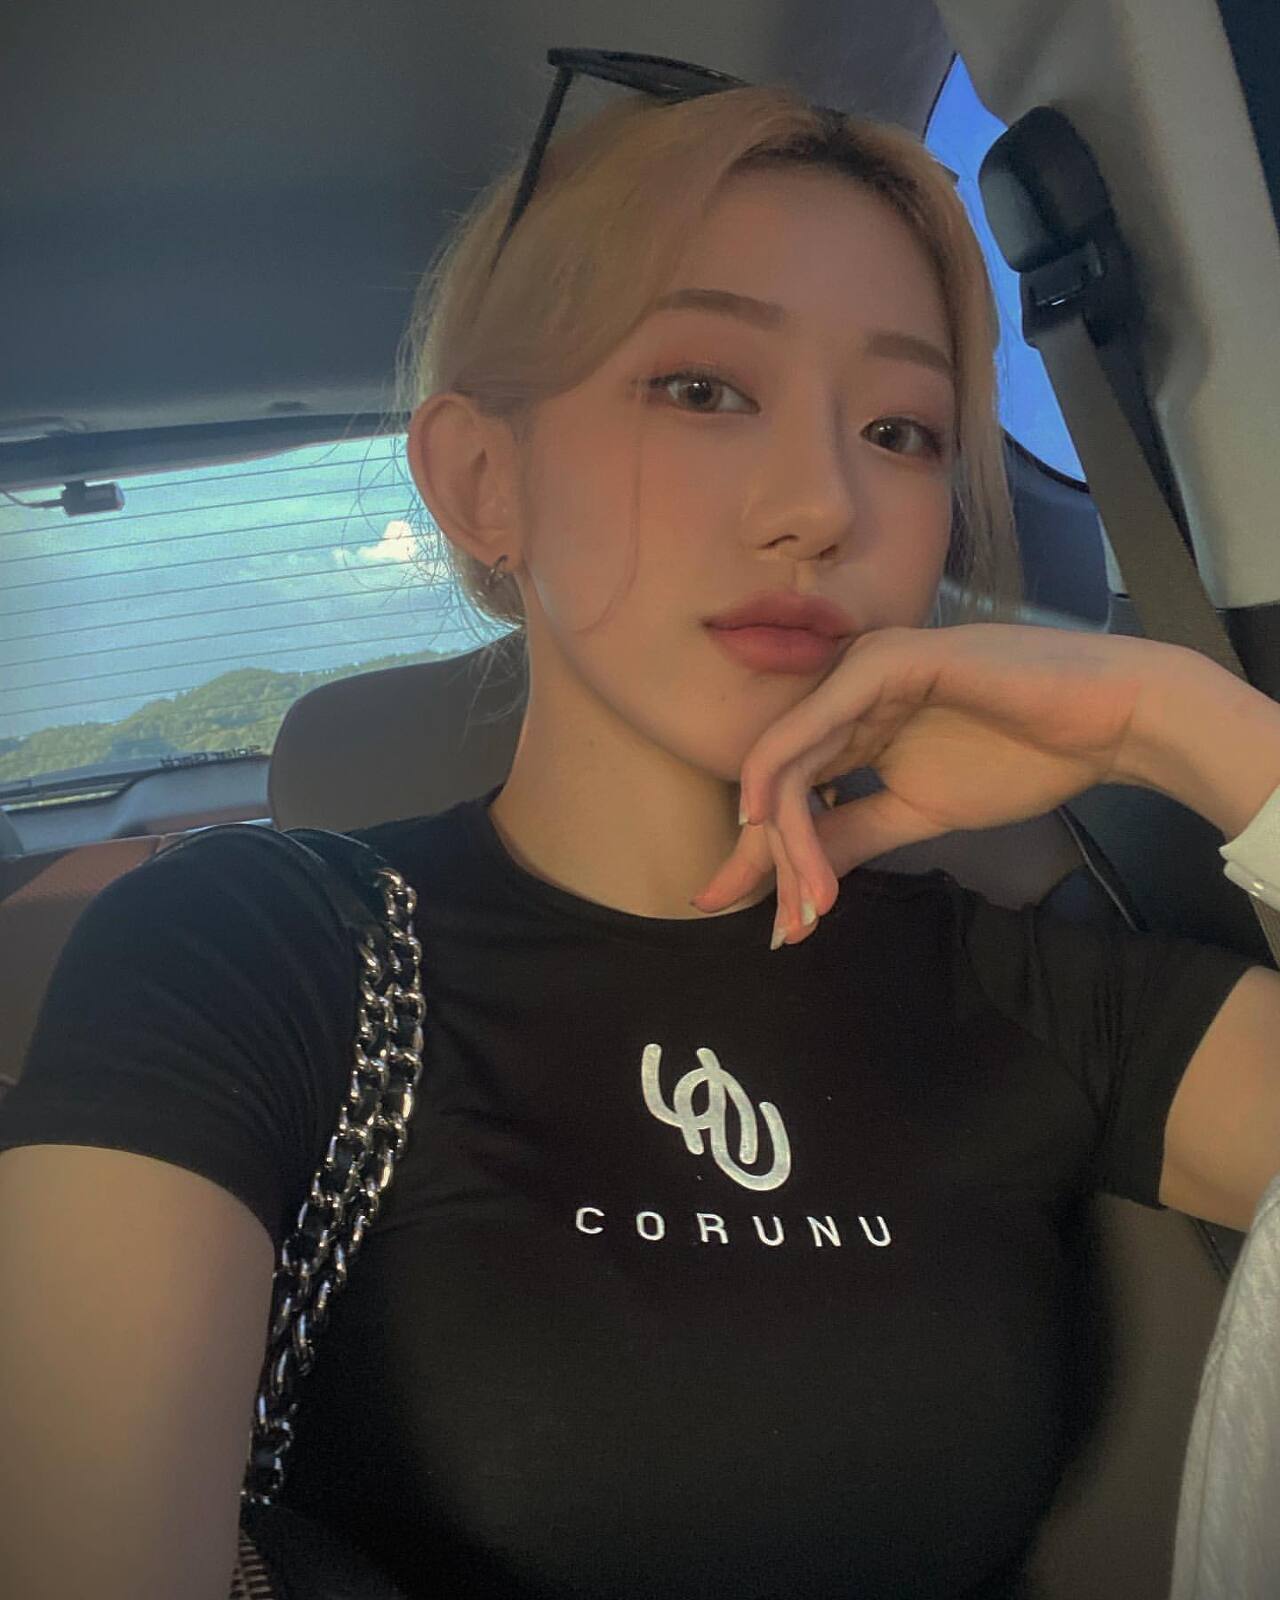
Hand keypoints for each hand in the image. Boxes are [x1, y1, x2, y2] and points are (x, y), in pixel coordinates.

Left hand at [691, 623, 1174, 946]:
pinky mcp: (885, 662)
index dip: (764, 854)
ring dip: (787, 840)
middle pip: (776, 778)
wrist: (1106, 723)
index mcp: (851, 718)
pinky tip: (771, 825)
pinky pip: (816, 725)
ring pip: (788, 759)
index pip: (788, 789)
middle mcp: (844, 688)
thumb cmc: (1022, 759)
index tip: (756, 920)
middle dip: (764, 857)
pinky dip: (789, 780)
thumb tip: (789, 882)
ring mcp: (861, 668)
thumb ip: (849, 835)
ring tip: (806, 907)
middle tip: (768, 924)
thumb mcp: (916, 813)